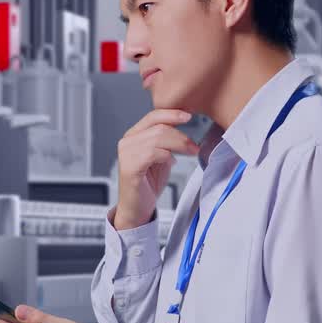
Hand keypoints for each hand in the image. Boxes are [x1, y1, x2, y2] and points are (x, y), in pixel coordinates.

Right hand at [114, 109, 199, 229]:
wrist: (137, 208)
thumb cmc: (148, 183)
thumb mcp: (161, 156)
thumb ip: (167, 141)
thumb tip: (182, 129)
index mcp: (134, 136)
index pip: (153, 116)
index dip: (172, 114)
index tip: (188, 116)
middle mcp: (127, 142)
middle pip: (159, 127)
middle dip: (181, 135)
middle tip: (194, 146)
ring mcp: (126, 154)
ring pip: (158, 138)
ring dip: (179, 144)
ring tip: (190, 152)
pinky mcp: (129, 167)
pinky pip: (152, 153)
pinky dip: (166, 156)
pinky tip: (171, 162)